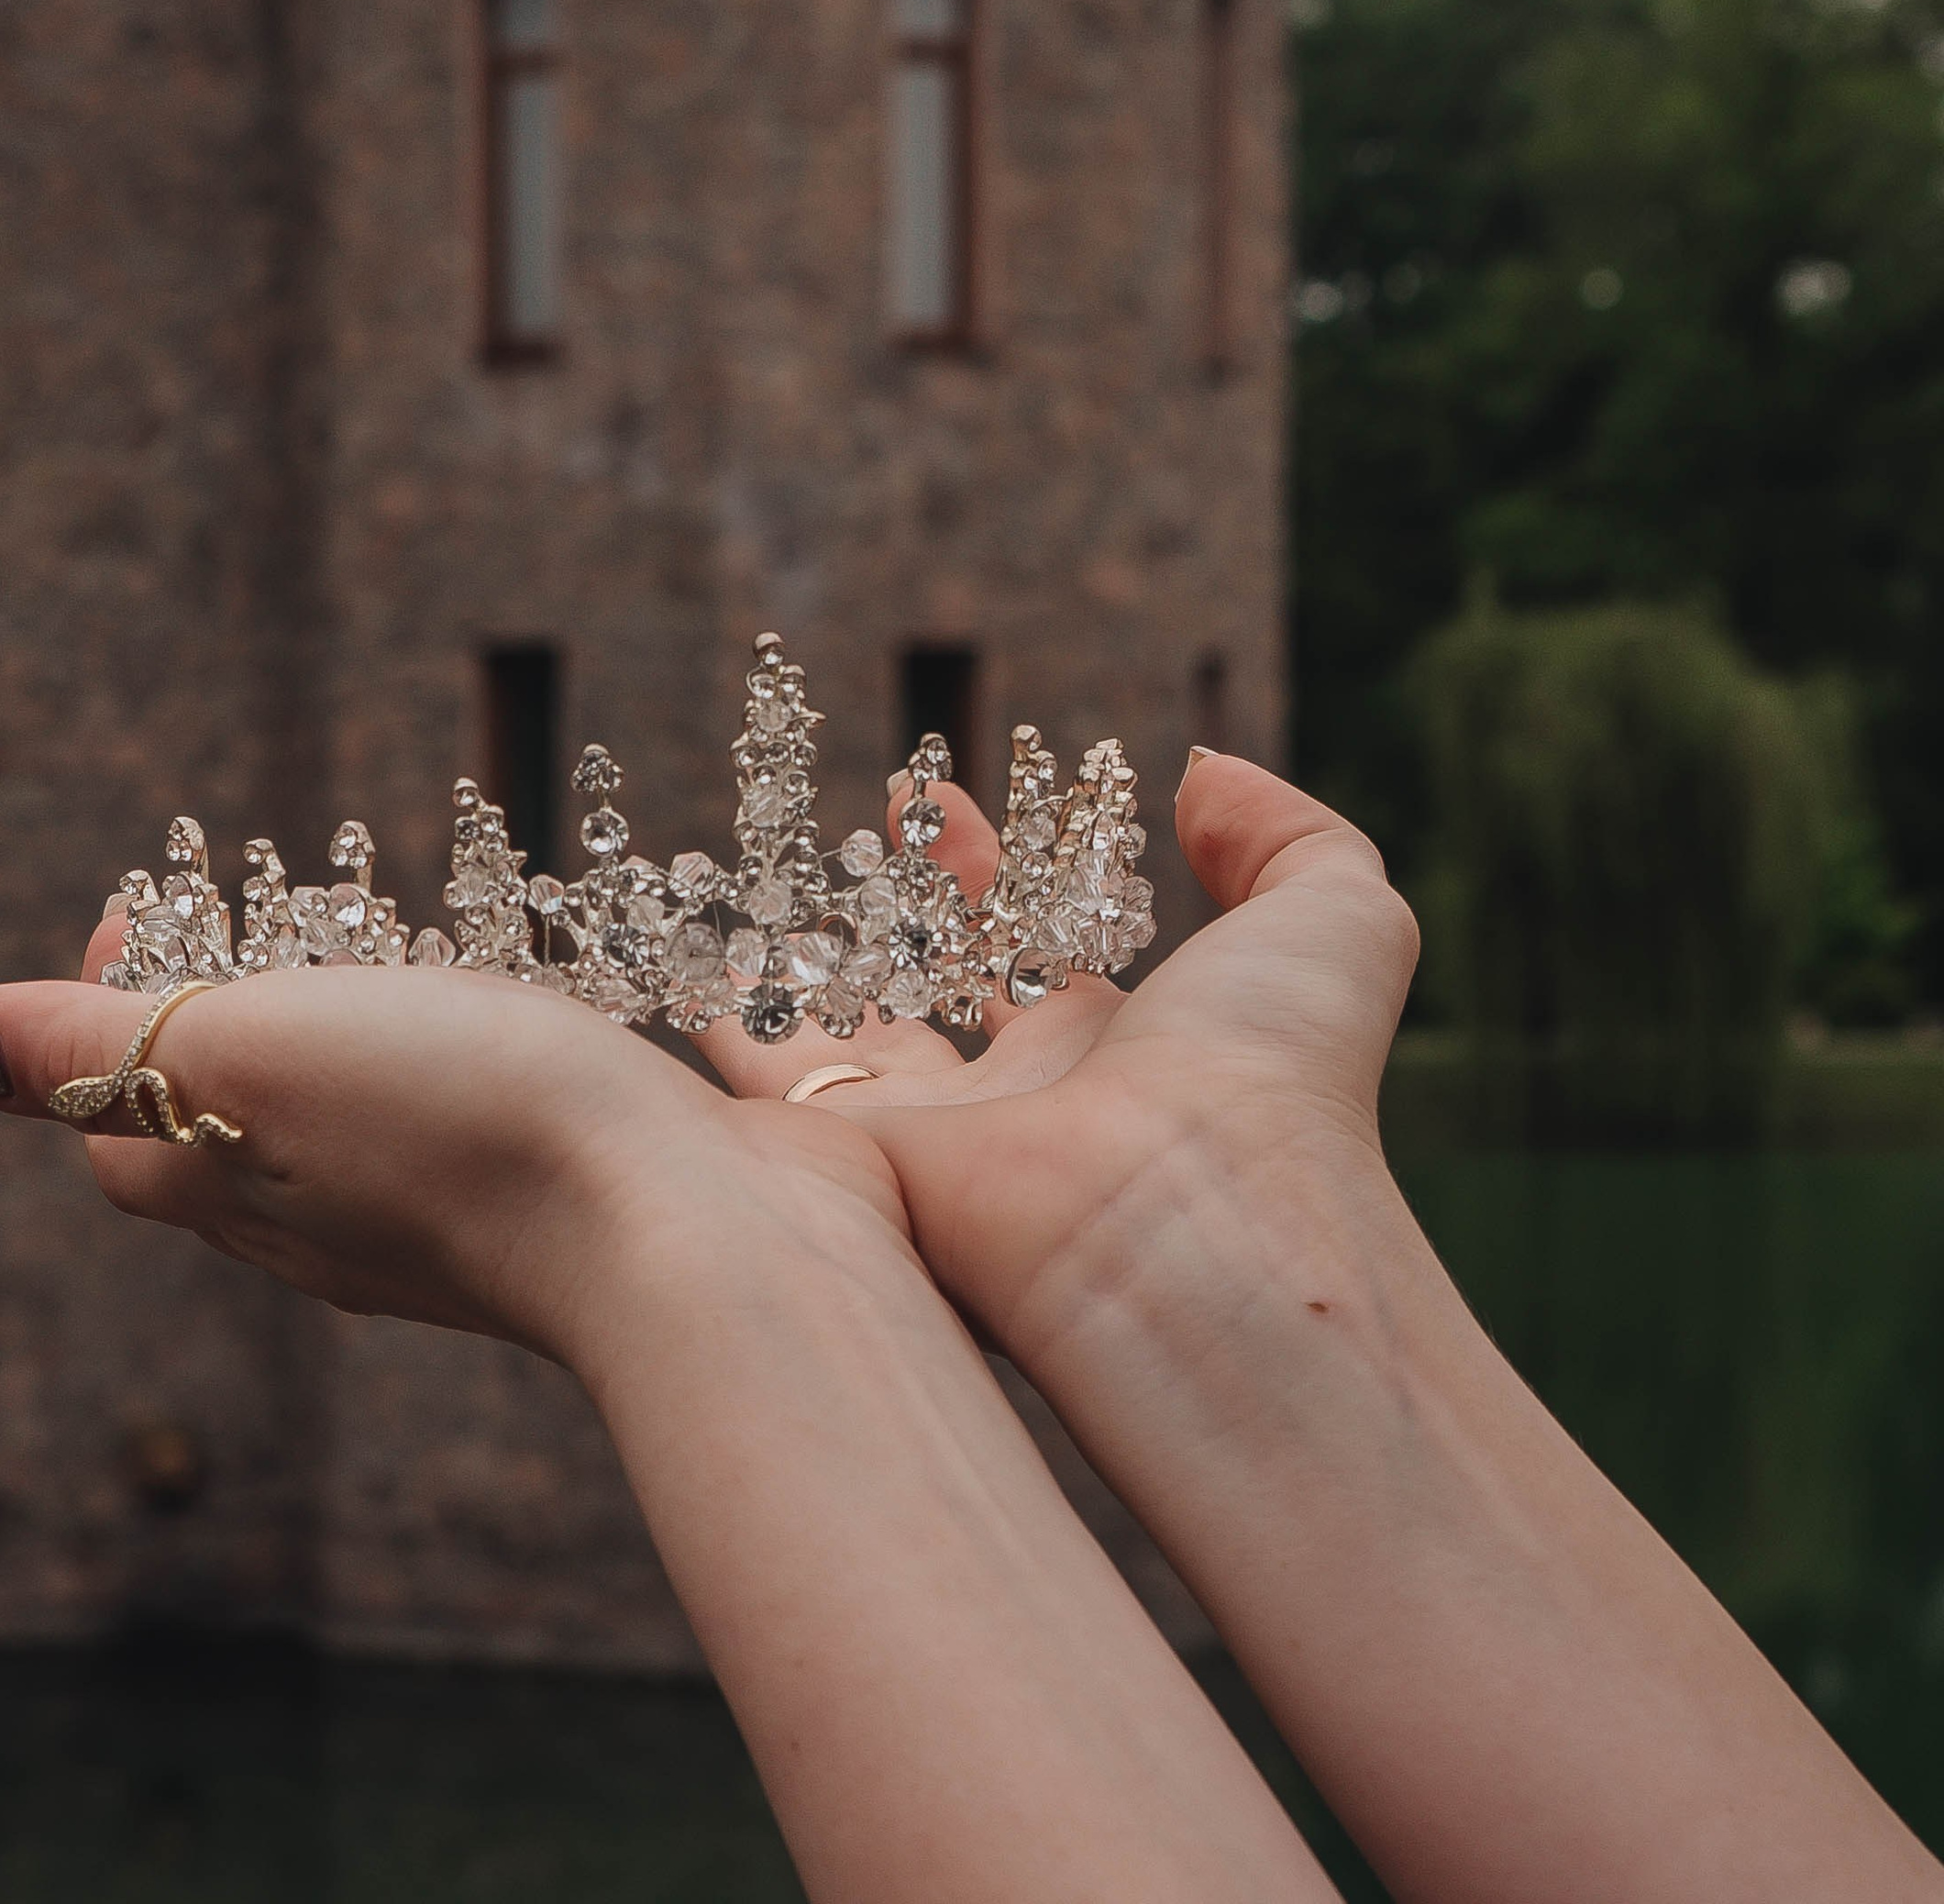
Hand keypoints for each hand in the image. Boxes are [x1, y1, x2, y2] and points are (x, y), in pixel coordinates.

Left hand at [0, 907, 911, 1367]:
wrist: (689, 1239)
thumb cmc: (455, 1130)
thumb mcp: (242, 1057)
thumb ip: (96, 1047)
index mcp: (239, 1190)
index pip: (118, 1123)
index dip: (110, 1010)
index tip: (148, 901)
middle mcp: (334, 1222)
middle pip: (231, 1128)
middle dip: (224, 1014)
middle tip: (259, 906)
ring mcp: (453, 1220)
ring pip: (359, 1128)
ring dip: (353, 1031)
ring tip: (384, 937)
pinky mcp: (566, 1192)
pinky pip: (483, 1118)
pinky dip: (471, 1050)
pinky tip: (521, 1011)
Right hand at [700, 751, 1420, 1365]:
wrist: (1196, 1218)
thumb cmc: (1275, 1071)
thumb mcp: (1333, 916)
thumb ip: (1286, 835)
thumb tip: (1201, 773)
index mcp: (1116, 1052)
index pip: (1026, 947)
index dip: (980, 866)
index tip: (930, 788)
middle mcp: (1011, 1110)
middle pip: (922, 1001)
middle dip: (874, 920)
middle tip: (817, 846)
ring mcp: (922, 1153)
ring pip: (828, 1056)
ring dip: (775, 989)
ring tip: (707, 920)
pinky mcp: (842, 1176)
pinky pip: (755, 1102)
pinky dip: (705, 1043)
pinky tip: (657, 984)